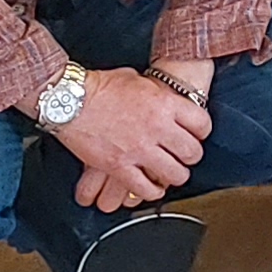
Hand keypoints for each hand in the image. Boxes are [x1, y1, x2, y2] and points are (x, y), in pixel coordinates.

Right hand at [51, 64, 212, 212]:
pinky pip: (144, 187)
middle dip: (191, 156)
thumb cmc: (99, 86)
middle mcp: (157, 127)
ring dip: (176, 176)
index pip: (201, 123)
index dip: (202, 132)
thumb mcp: (137, 80)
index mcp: (165, 103)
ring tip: (172, 174)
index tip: (197, 135)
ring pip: (174, 174)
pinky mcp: (119, 166)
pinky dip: (152, 191)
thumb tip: (163, 100)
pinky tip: (153, 189)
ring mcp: (139, 149)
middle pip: (192, 152)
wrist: (69, 99)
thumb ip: (156, 94)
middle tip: (186, 157)